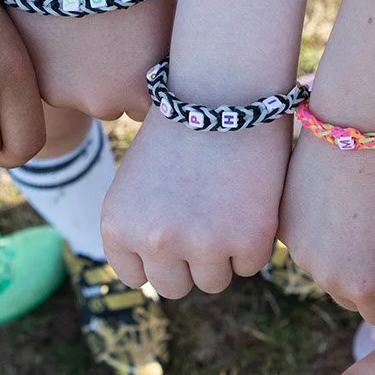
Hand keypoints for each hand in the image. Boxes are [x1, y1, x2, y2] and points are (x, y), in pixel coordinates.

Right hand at [8, 0, 174, 121]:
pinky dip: (55, 64)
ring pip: (79, 94)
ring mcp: (69, 96)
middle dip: (110, 82)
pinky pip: (53, 82)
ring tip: (78, 32)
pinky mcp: (39, 83)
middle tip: (104, 41)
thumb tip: (166, 74)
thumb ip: (163, 59)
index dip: (143, 83)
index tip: (136, 58)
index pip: (149, 107)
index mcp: (146, 92)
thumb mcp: (167, 23)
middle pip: (112, 104)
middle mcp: (107, 104)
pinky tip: (57, 32)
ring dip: (80, 75)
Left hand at [102, 110, 289, 296]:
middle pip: (174, 286)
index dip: (158, 255)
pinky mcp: (247, 239)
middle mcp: (154, 240)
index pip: (136, 276)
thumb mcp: (138, 181)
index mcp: (118, 225)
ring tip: (228, 205)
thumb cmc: (182, 127)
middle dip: (190, 262)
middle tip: (207, 220)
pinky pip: (251, 264)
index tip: (175, 227)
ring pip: (214, 281)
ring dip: (224, 254)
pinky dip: (256, 240)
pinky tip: (251, 198)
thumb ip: (141, 227)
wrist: (224, 87)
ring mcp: (202, 243)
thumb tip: (162, 273)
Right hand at [278, 135, 374, 325]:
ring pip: (327, 274)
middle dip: (367, 277)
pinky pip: (306, 247)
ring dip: (341, 256)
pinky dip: (318, 234)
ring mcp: (300, 257)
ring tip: (357, 211)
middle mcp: (328, 281)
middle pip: (352, 299)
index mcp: (367, 288)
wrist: (355, 131)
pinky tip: (332, 202)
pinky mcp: (283, 233)